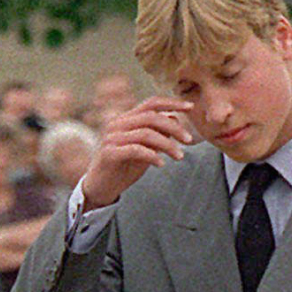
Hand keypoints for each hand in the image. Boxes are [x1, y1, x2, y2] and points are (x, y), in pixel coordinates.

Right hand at [78, 96, 195, 209]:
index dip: (171, 103)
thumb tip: (175, 118)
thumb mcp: (145, 148)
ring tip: (180, 156)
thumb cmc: (123, 167)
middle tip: (189, 140)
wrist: (100, 188)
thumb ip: (157, 134)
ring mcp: (111, 138)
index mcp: (126, 119)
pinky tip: (161, 164)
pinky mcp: (109, 153)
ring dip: (167, 144)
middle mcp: (117, 124)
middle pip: (151, 117)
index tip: (191, 107)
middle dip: (174, 127)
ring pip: (146, 133)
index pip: (150, 103)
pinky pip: (136, 150)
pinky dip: (152, 156)